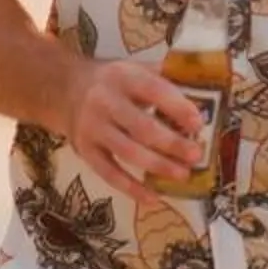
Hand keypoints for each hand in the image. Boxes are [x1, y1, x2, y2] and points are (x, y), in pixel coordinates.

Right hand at [60, 59, 208, 207]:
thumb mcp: (134, 70)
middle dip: (172, 143)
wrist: (63, 89)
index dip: (177, 107)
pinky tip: (153, 198)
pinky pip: (109, 173)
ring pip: (127, 152)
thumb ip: (165, 81)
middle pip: (141, 127)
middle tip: (196, 155)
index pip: (154, 90)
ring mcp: (93, 128)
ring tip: (182, 175)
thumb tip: (204, 99)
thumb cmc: (112, 82)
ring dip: (157, 166)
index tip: (198, 123)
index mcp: (123, 77)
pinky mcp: (85, 151)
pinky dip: (131, 188)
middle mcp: (105, 102)